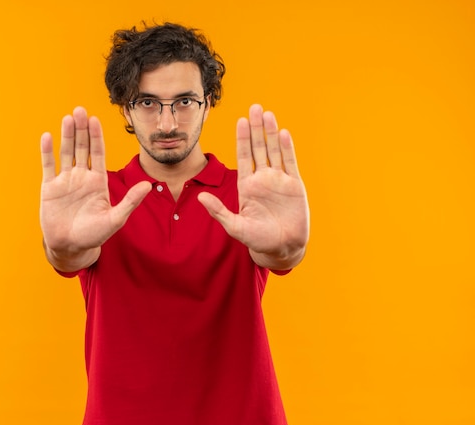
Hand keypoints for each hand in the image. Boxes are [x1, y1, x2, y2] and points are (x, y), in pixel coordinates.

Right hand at [40, 107, 150, 269]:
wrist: (70, 247)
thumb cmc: (94, 235)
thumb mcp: (115, 218)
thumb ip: (130, 201)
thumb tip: (148, 184)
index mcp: (98, 181)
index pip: (98, 153)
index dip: (97, 137)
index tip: (96, 120)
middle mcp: (82, 177)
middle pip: (82, 147)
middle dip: (82, 129)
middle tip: (80, 110)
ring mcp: (65, 181)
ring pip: (66, 152)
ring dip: (67, 135)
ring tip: (68, 118)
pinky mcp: (49, 188)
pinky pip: (48, 166)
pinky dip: (47, 152)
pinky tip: (47, 137)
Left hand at [198, 104, 309, 269]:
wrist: (283, 248)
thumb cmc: (258, 240)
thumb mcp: (235, 226)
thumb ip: (219, 211)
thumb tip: (200, 198)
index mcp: (247, 185)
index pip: (243, 156)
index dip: (242, 138)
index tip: (240, 120)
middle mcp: (263, 179)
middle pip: (258, 147)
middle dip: (256, 128)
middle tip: (255, 107)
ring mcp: (279, 181)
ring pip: (274, 151)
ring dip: (271, 133)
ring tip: (268, 114)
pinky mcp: (294, 186)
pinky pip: (290, 163)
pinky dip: (287, 148)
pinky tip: (284, 133)